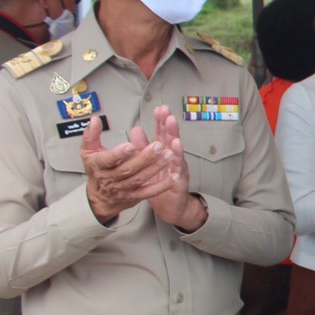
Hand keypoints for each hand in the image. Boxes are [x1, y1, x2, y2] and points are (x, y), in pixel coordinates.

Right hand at [80, 114, 177, 224]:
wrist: (100, 197)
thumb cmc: (96, 170)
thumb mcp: (88, 152)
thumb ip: (91, 135)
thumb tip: (95, 120)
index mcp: (99, 166)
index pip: (108, 160)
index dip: (119, 153)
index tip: (130, 145)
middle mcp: (111, 179)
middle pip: (128, 169)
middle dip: (145, 157)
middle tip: (158, 145)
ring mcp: (124, 189)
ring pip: (141, 179)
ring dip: (156, 167)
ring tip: (169, 155)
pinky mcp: (135, 196)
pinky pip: (150, 192)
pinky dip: (163, 185)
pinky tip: (174, 177)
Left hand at [139, 106, 206, 231]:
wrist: (171, 205)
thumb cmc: (159, 183)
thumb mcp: (148, 163)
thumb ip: (142, 147)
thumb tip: (136, 129)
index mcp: (164, 153)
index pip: (162, 134)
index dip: (160, 121)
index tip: (159, 109)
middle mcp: (173, 158)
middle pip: (171, 139)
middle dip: (169, 126)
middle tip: (167, 113)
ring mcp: (177, 169)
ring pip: (176, 152)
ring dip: (175, 140)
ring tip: (171, 127)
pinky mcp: (178, 181)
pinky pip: (177, 170)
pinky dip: (177, 160)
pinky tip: (176, 150)